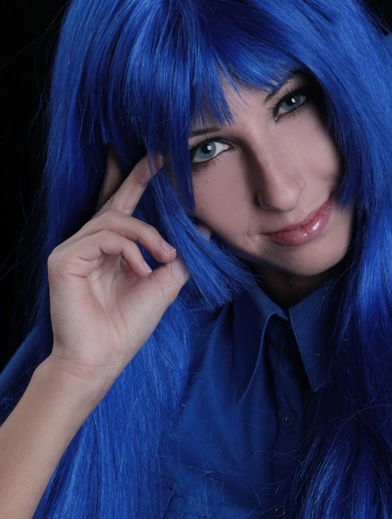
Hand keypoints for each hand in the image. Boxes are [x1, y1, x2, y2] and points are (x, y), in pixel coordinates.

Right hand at [46, 152, 188, 396]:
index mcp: (111, 251)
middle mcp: (90, 245)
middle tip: (160, 159)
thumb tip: (201, 228)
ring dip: (146, 234)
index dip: (140, 183)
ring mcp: (74, 250)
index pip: (125, 209)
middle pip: (115, 203)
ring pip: (114, 219)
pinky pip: (103, 237)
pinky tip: (141, 269)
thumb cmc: (128, 326)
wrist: (104, 358)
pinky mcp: (64, 259)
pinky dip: (129, 249)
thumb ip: (179, 255)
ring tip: (164, 255)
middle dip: (137, 179)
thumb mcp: (164, 285)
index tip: (161, 161)